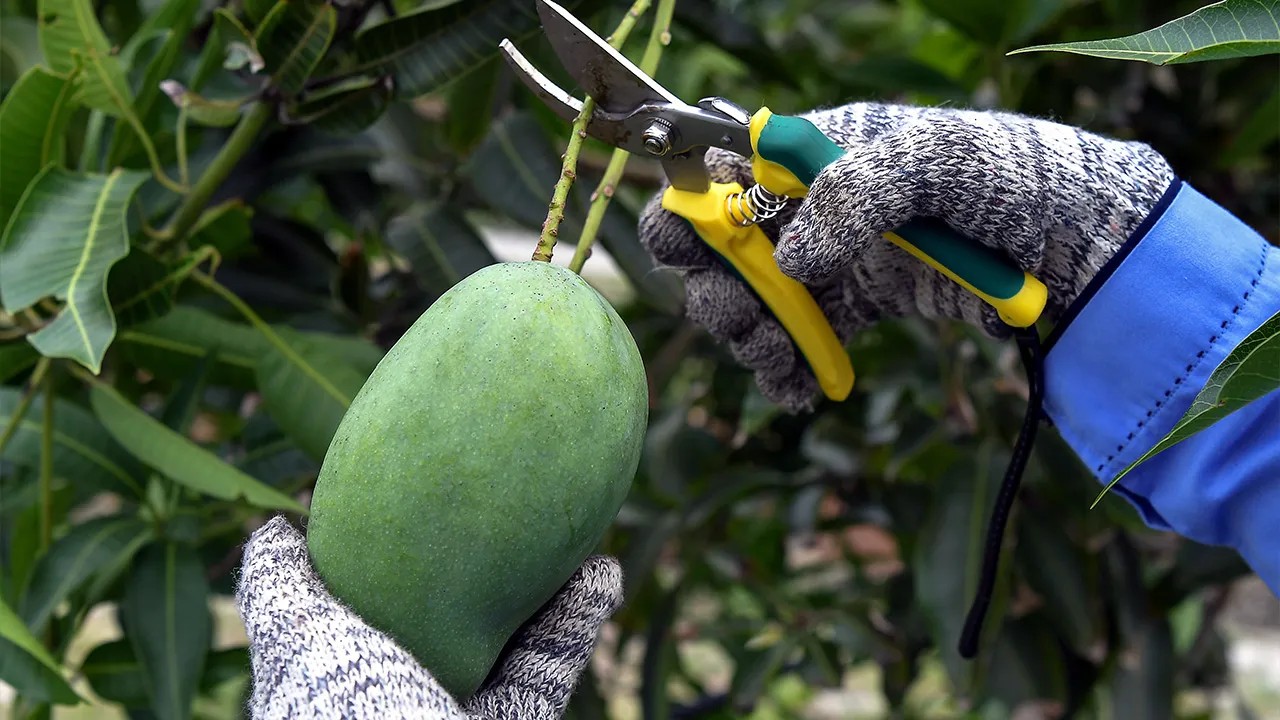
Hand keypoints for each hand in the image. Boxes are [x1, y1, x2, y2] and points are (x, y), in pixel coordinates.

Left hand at [235, 516, 622, 719]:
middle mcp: (402, 695)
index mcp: (342, 679)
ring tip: (575, 527)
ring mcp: (460, 715)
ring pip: (511, 640)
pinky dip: (578, 620)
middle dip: (482, 565)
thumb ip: (280, 588)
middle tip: (510, 509)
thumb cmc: (343, 714)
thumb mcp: (295, 639)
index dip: (392, 557)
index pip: (365, 610)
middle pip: (449, 617)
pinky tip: (601, 571)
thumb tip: (274, 526)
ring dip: (547, 584)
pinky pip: (550, 668)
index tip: (424, 501)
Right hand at [638, 102, 1174, 411]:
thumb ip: (853, 193)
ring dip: (750, 338)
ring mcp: (831, 261)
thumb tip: (789, 257)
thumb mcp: (934, 159)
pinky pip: (800, 343)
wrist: (1080, 241)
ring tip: (778, 360)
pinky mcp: (855, 309)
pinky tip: (800, 390)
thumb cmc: (1010, 174)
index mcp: (812, 152)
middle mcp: (808, 207)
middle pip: (721, 251)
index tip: (694, 250)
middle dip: (719, 291)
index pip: (721, 173)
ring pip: (753, 305)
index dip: (690, 210)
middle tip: (746, 317)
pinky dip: (789, 372)